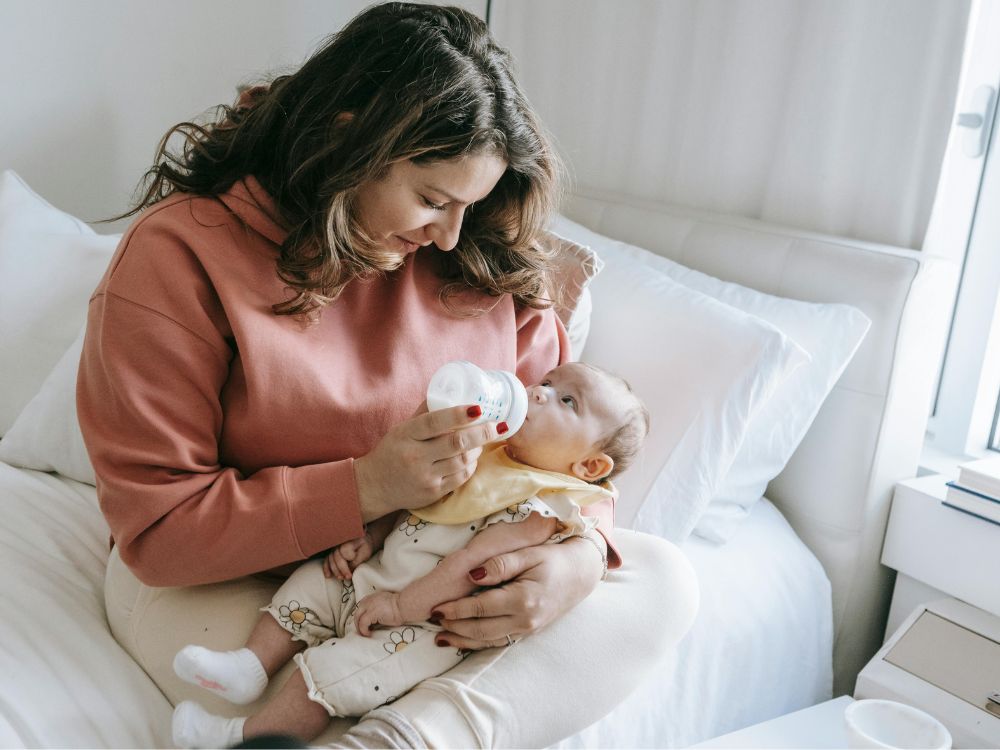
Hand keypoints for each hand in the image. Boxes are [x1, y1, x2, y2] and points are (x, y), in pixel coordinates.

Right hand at [323, 534, 374, 579]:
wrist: (362, 542)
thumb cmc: (364, 547)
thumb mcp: (365, 553)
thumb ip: (357, 561)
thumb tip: (349, 570)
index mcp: (349, 541)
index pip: (345, 550)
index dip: (349, 558)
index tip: (355, 563)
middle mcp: (339, 544)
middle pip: (336, 557)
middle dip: (341, 569)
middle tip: (348, 577)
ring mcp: (334, 548)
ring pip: (330, 560)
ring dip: (335, 570)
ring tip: (341, 577)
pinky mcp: (332, 553)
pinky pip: (326, 560)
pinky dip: (326, 568)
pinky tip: (328, 575)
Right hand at [354, 404, 500, 520]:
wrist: (374, 486)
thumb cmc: (392, 451)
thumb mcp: (402, 429)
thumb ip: (425, 414)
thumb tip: (450, 393)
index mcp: (406, 435)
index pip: (434, 422)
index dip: (458, 414)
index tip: (478, 408)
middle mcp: (415, 456)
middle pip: (456, 443)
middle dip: (482, 433)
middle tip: (497, 425)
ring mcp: (425, 477)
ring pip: (462, 461)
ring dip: (478, 448)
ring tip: (483, 439)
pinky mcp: (433, 493)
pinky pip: (461, 477)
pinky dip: (471, 465)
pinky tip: (472, 457)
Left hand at [354, 590, 403, 635]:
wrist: (404, 606)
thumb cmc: (399, 607)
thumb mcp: (384, 605)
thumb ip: (377, 608)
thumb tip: (374, 620)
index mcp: (372, 598)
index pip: (361, 608)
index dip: (361, 617)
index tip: (363, 625)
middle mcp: (368, 600)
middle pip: (357, 613)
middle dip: (358, 624)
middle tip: (362, 632)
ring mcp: (369, 606)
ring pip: (357, 618)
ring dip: (360, 628)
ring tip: (365, 634)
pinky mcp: (371, 613)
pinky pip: (362, 623)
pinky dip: (363, 630)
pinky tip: (368, 634)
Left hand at [431, 535, 605, 649]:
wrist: (581, 573)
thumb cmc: (553, 558)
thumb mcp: (528, 553)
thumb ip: (500, 565)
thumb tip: (472, 576)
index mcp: (523, 599)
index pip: (481, 608)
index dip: (456, 609)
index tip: (435, 608)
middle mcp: (525, 620)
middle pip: (481, 630)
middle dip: (454, 627)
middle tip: (432, 620)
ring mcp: (528, 629)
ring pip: (488, 641)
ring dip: (463, 640)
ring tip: (440, 637)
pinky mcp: (528, 632)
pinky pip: (499, 642)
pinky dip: (479, 644)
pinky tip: (464, 640)